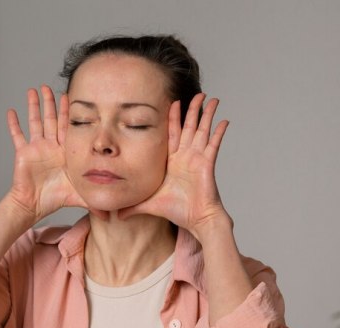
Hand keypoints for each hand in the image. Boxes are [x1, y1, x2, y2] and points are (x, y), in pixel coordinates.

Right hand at [5, 85, 86, 223]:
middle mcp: (51, 146)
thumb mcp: (78, 196)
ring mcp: (37, 148)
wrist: (35, 204)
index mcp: (65, 152)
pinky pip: (17, 136)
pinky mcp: (24, 153)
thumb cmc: (55, 198)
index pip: (68, 127)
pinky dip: (13, 124)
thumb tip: (111, 214)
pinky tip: (11, 112)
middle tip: (50, 87)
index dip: (69, 112)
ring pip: (35, 122)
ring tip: (33, 91)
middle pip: (51, 120)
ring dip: (34, 107)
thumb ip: (94, 201)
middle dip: (51, 103)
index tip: (70, 96)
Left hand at [118, 94, 231, 239]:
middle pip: (189, 127)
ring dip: (207, 115)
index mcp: (173, 161)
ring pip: (202, 131)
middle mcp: (186, 157)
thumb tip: (115, 215)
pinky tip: (224, 121)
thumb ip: (133, 206)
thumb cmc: (177, 212)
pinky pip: (214, 144)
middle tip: (197, 94)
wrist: (196, 220)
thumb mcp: (149, 204)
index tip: (173, 102)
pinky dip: (219, 132)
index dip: (173, 118)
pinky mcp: (208, 164)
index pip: (172, 134)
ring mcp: (198, 159)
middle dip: (192, 110)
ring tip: (212, 100)